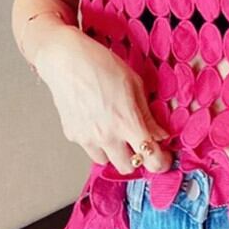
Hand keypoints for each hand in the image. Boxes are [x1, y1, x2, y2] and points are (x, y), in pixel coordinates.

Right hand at [34, 26, 172, 174]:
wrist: (65, 59)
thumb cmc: (100, 64)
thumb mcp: (134, 84)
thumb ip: (147, 115)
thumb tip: (159, 133)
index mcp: (127, 122)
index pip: (151, 158)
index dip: (161, 163)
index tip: (163, 159)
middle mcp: (107, 136)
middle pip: (128, 168)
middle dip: (137, 159)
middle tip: (138, 144)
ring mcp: (87, 138)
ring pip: (106, 162)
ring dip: (115, 152)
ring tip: (115, 131)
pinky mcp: (72, 135)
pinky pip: (89, 147)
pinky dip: (96, 141)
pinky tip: (97, 121)